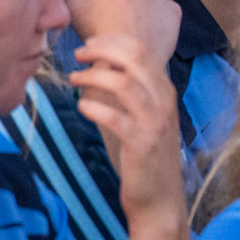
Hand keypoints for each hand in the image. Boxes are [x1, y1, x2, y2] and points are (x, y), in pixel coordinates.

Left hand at [70, 35, 185, 220]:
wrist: (160, 198)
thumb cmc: (146, 156)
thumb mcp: (146, 117)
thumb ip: (134, 92)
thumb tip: (106, 67)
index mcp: (165, 90)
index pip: (142, 50)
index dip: (113, 41)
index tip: (89, 42)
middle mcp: (164, 100)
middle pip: (136, 58)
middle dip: (103, 50)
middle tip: (79, 53)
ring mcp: (155, 121)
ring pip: (125, 83)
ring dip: (94, 76)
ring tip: (74, 78)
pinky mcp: (143, 143)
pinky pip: (116, 118)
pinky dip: (95, 108)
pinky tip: (82, 107)